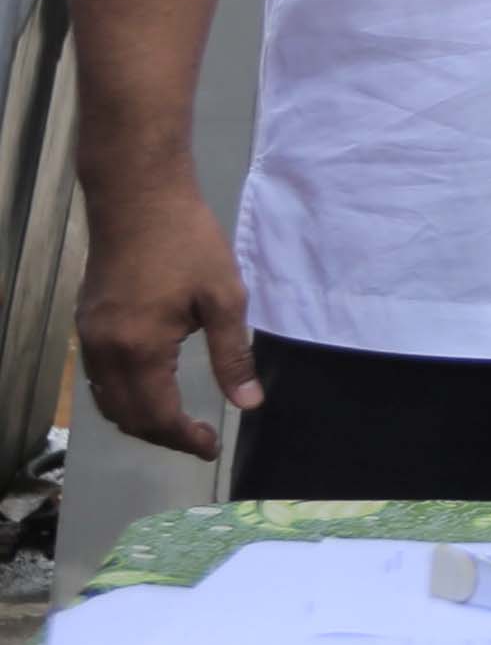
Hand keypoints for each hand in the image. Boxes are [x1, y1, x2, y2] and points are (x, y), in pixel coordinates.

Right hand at [76, 181, 257, 459]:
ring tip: (177, 422)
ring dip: (139, 418)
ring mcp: (89, 336)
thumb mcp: (224, 297)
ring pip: (106, 400)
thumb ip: (233, 355)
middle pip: (126, 416)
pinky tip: (148, 389)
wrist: (137, 197)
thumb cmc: (187, 242)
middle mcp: (104, 351)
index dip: (184, 439)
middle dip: (162, 435)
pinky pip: (97, 378)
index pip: (156, 416)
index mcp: (138, 350)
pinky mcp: (86, 321)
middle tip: (198, 439)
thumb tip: (249, 403)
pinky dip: (121, 395)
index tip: (211, 447)